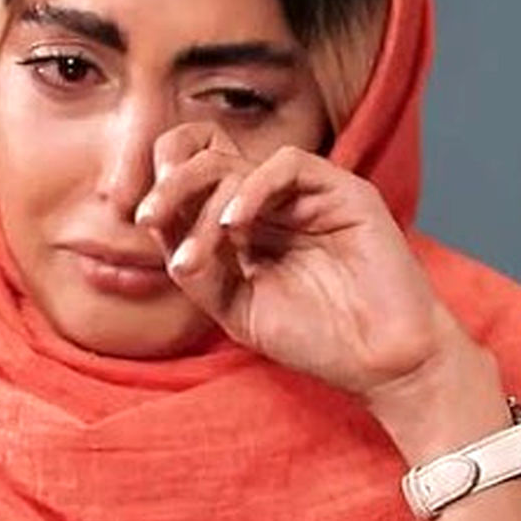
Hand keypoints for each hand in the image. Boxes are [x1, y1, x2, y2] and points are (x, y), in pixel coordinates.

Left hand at [135, 123, 479, 401]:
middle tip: (146, 217)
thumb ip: (196, 267)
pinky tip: (236, 226)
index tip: (140, 217)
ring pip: (238, 161)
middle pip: (208, 157)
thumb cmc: (315, 338)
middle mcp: (273, 199)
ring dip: (201, 198)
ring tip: (194, 252)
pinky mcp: (343, 190)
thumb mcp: (234, 307)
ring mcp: (307, 192)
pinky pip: (287, 164)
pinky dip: (253, 188)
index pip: (196, 172)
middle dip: (169, 184)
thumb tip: (156, 223)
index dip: (163, 180)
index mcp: (247, 220)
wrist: (380, 363)